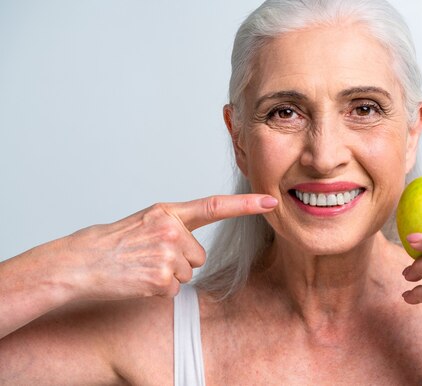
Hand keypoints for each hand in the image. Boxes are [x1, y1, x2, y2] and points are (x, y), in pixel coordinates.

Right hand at [62, 194, 277, 300]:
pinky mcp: (160, 277)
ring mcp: (166, 253)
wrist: (81, 261)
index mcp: (168, 212)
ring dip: (167, 275)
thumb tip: (195, 246)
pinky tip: (139, 279)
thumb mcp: (146, 221)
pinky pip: (174, 289)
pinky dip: (158, 290)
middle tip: (149, 257)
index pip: (215, 205)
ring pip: (187, 273)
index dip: (246, 205)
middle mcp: (171, 229)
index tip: (270, 201)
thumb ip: (174, 225)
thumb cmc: (113, 242)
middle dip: (179, 260)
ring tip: (141, 266)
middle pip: (198, 255)